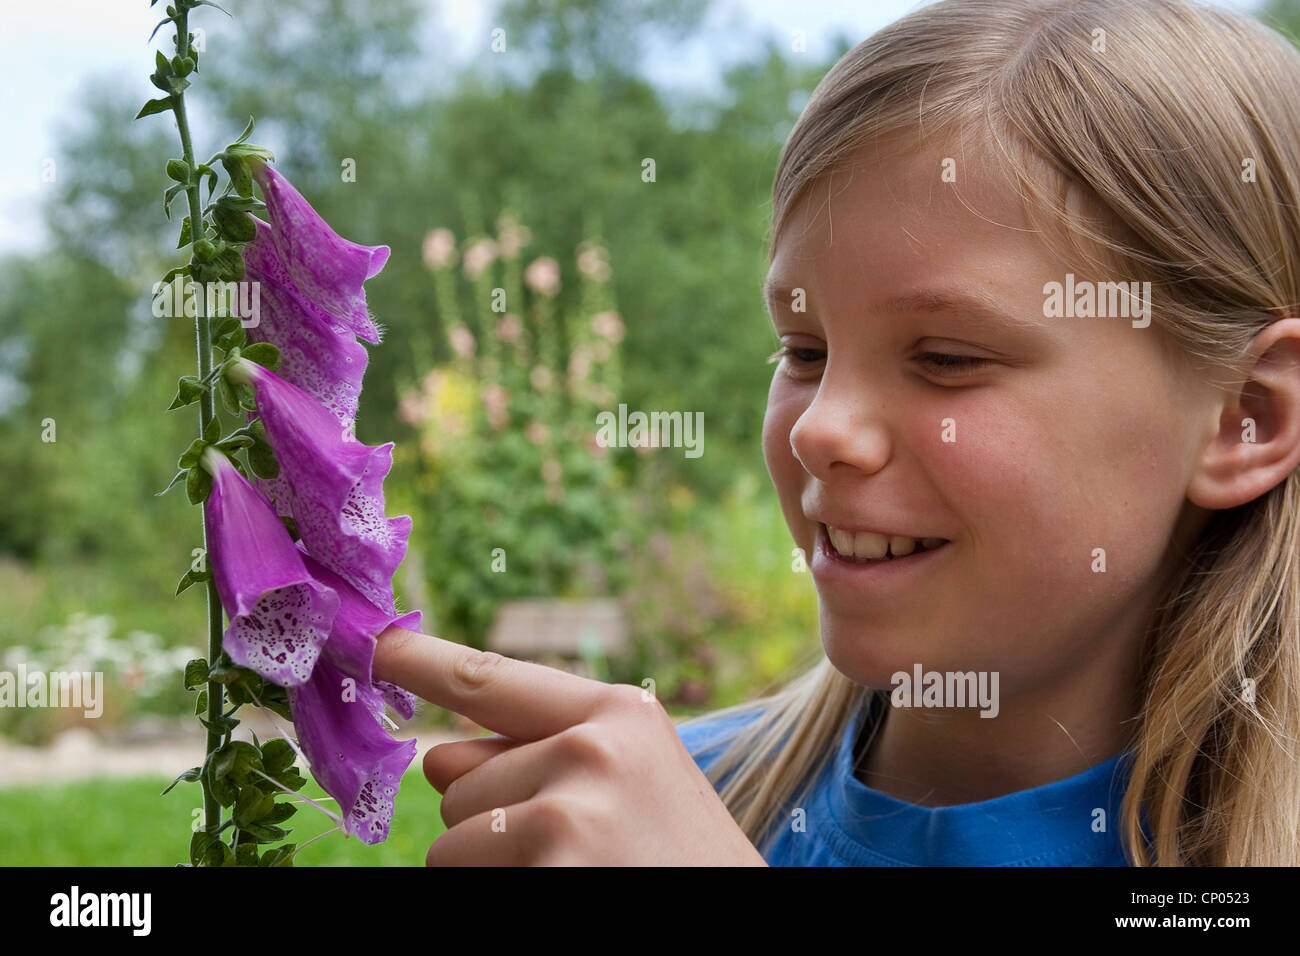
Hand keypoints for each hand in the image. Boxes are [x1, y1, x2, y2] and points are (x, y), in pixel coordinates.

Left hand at [371, 626, 767, 865]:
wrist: (742, 921)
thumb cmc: (680, 863)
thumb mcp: (627, 791)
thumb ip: (537, 760)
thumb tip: (434, 756)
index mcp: (619, 713)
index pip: (493, 678)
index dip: (424, 662)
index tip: (372, 643)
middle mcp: (593, 741)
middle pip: (460, 778)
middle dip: (490, 821)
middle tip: (579, 850)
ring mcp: (571, 798)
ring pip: (452, 836)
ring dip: (493, 866)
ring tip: (581, 871)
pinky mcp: (552, 852)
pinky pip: (460, 873)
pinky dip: (496, 891)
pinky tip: (575, 884)